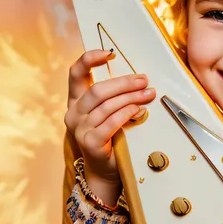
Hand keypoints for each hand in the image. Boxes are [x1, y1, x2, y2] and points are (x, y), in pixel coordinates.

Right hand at [64, 49, 155, 191]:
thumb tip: (139, 78)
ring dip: (131, 98)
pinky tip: (138, 110)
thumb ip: (116, 96)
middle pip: (98, 90)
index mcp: (76, 100)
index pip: (76, 73)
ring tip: (148, 94)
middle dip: (124, 83)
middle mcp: (73, 112)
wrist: (106, 170)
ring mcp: (79, 128)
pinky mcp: (90, 142)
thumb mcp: (109, 112)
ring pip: (106, 106)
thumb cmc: (111, 136)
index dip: (90, 59)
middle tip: (143, 80)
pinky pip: (110, 122)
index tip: (110, 53)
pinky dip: (126, 114)